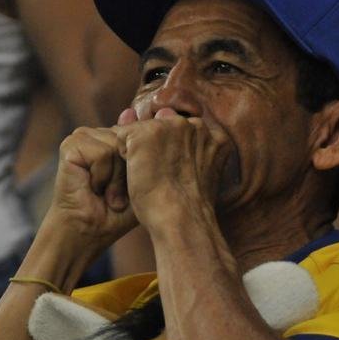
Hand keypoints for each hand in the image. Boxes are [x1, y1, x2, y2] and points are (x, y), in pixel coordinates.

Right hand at [44, 126, 137, 249]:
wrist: (89, 230)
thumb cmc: (117, 212)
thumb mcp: (142, 180)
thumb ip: (144, 149)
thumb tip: (132, 111)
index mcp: (117, 138)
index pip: (141, 134)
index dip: (144, 162)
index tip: (134, 186)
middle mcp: (100, 133)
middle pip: (132, 139)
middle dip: (131, 172)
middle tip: (117, 195)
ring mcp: (84, 136)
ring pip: (118, 146)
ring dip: (116, 179)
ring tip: (106, 193)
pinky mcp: (71, 145)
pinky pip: (103, 153)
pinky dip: (103, 177)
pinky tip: (93, 188)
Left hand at [115, 108, 234, 231]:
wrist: (183, 220)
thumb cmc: (188, 206)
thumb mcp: (198, 173)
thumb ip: (185, 148)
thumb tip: (143, 119)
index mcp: (215, 134)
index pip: (181, 131)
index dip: (171, 152)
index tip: (176, 175)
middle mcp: (195, 124)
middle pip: (161, 126)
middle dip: (155, 147)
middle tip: (165, 177)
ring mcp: (171, 125)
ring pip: (142, 131)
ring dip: (140, 152)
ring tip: (152, 177)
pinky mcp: (147, 133)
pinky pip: (123, 137)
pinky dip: (125, 157)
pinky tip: (139, 175)